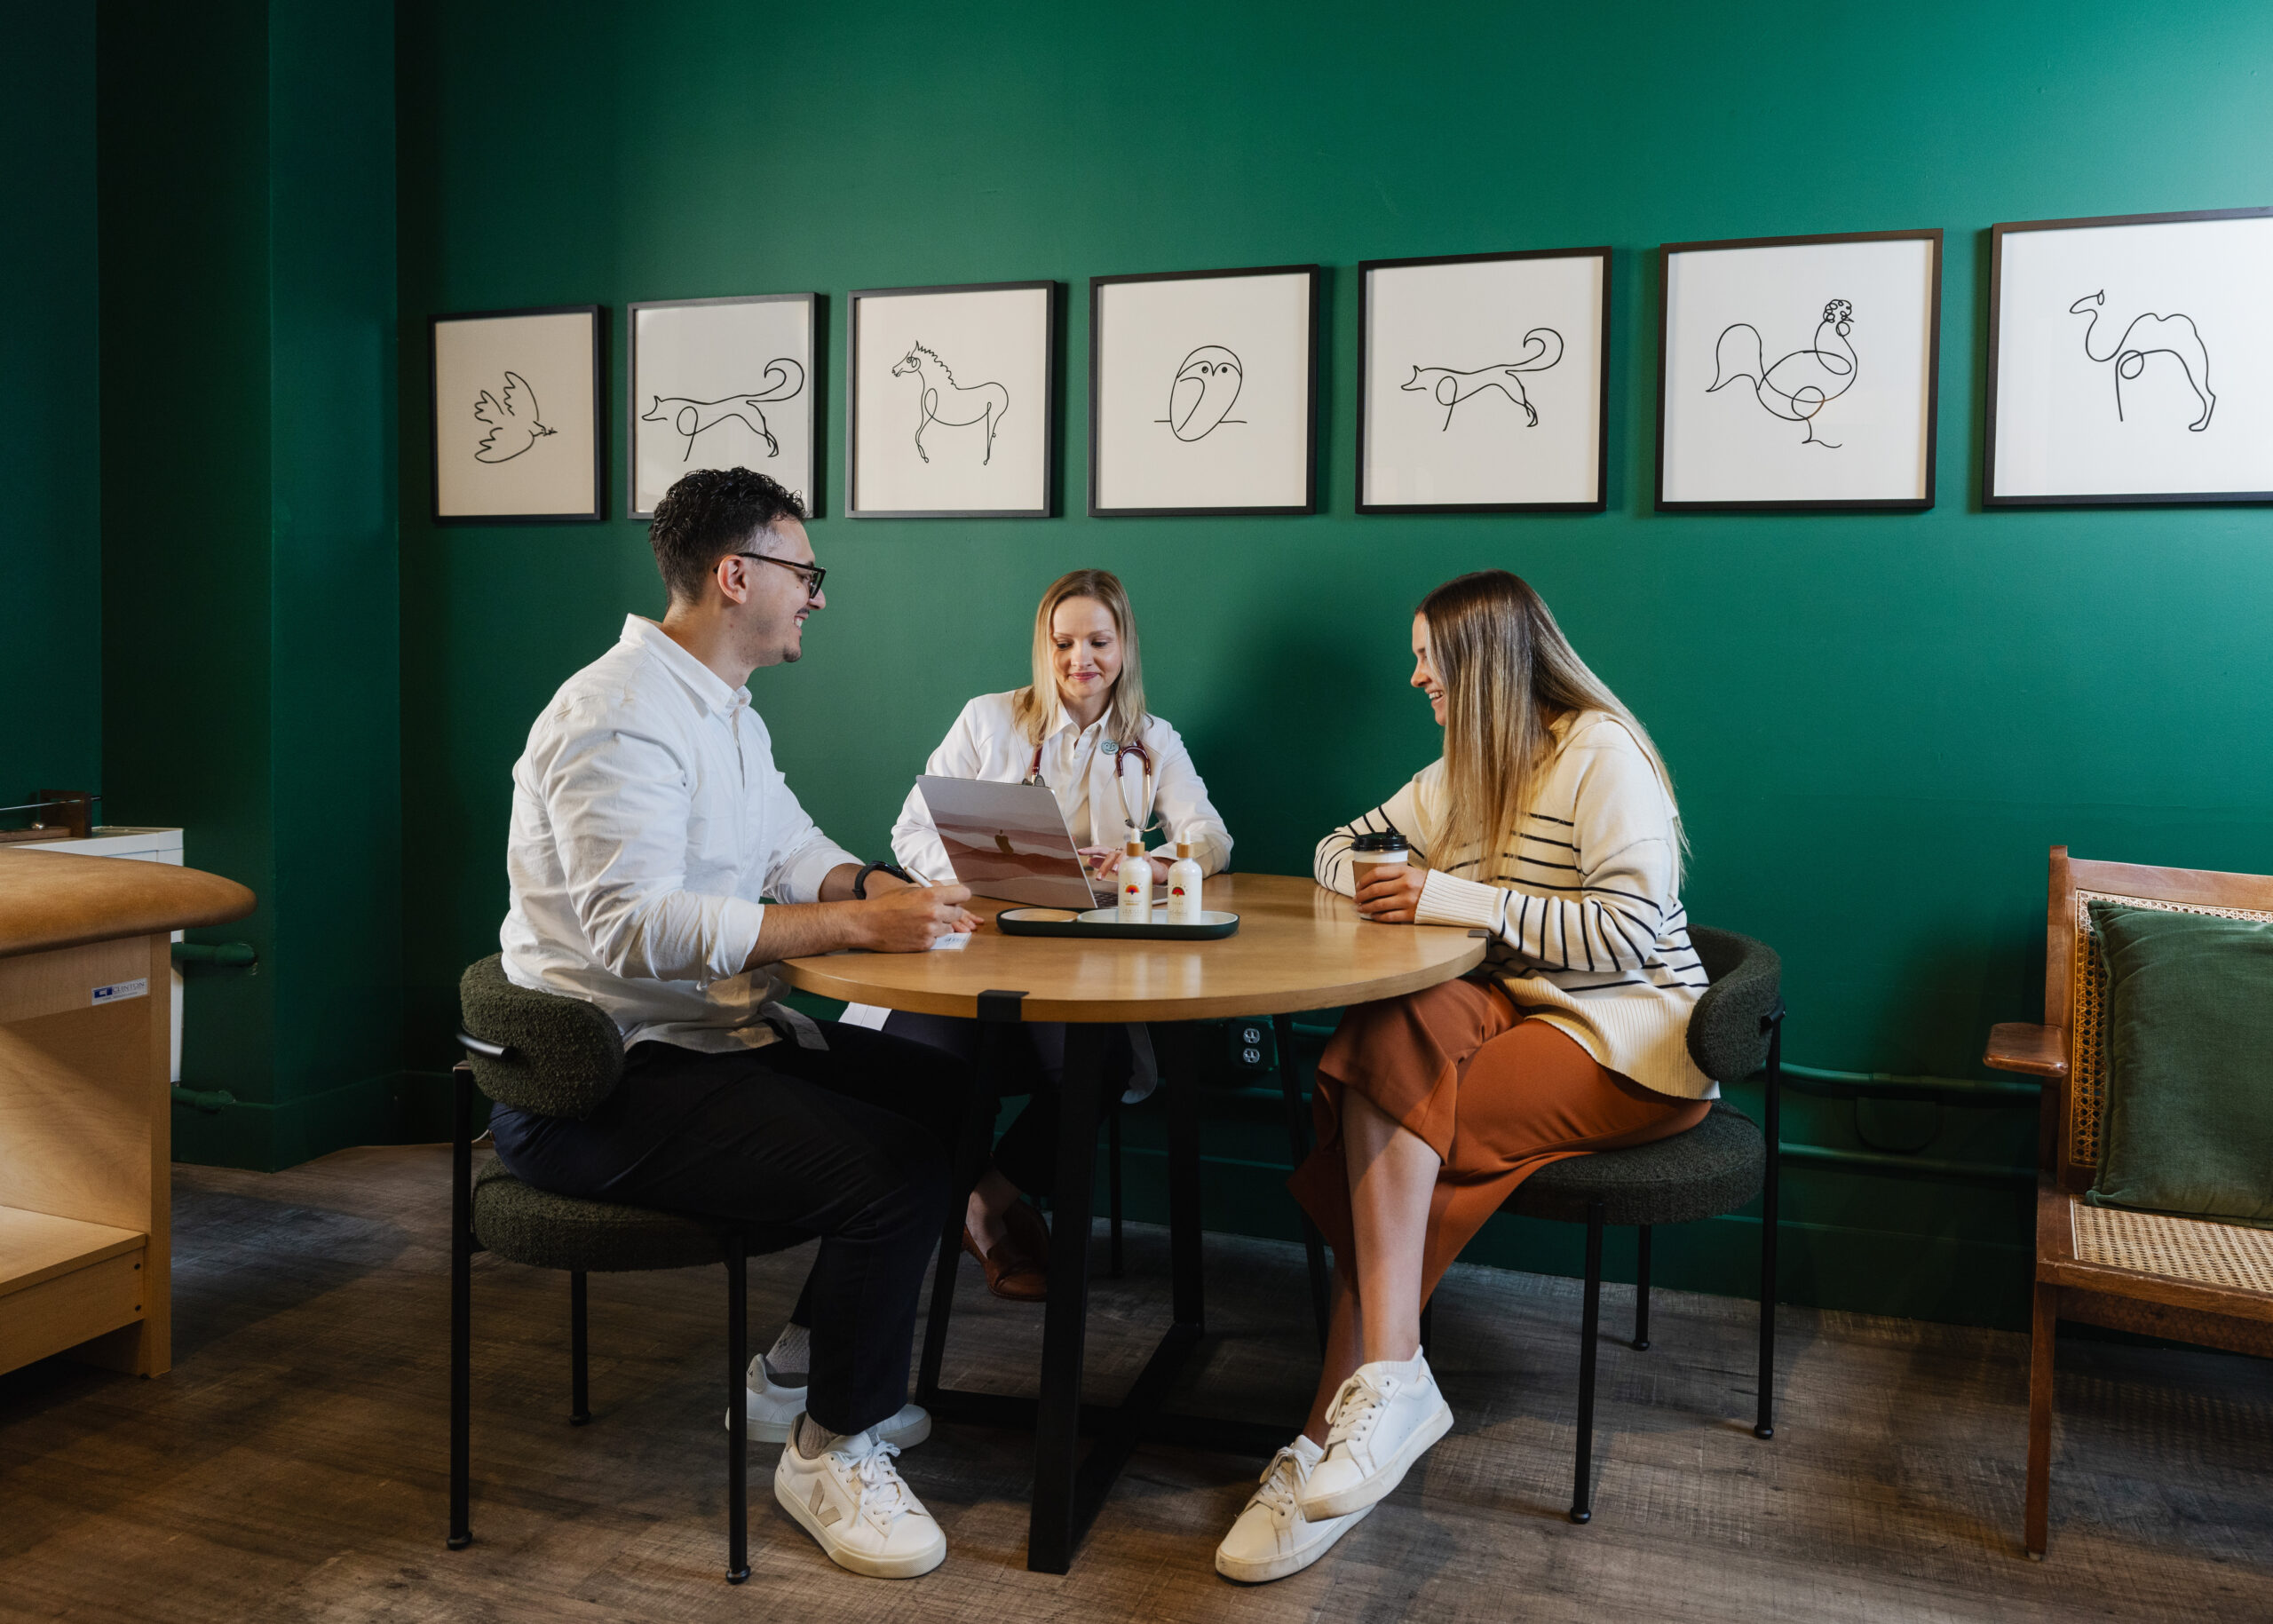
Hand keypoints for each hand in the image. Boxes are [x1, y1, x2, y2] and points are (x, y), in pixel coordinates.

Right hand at [856, 883, 979, 951]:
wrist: (869, 923)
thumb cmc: (887, 903)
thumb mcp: (909, 888)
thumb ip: (931, 887)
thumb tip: (947, 889)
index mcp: (932, 895)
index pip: (964, 894)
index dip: (959, 896)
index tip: (955, 898)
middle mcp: (935, 913)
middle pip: (958, 913)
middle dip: (950, 911)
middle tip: (937, 910)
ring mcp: (931, 930)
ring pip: (949, 928)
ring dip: (940, 925)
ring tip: (921, 921)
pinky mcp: (925, 944)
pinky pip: (936, 939)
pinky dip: (929, 936)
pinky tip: (915, 931)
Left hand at [1078, 846, 1169, 881]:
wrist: (1150, 869)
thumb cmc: (1131, 866)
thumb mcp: (1114, 865)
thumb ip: (1102, 862)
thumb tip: (1090, 861)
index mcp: (1113, 853)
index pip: (1100, 850)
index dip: (1090, 850)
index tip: (1080, 851)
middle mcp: (1122, 852)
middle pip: (1111, 855)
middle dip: (1104, 865)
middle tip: (1100, 876)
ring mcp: (1133, 852)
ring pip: (1124, 855)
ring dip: (1119, 863)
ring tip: (1116, 872)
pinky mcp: (1145, 855)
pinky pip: (1141, 856)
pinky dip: (1137, 860)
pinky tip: (1135, 866)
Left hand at [1354, 865, 1424, 923]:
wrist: (1446, 897)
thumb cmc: (1426, 884)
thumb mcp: (1412, 872)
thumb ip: (1395, 874)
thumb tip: (1372, 881)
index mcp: (1405, 872)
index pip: (1377, 873)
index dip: (1363, 880)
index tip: (1358, 885)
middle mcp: (1405, 885)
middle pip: (1375, 890)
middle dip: (1361, 895)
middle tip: (1356, 899)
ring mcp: (1407, 901)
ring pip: (1379, 905)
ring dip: (1366, 907)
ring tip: (1361, 908)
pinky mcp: (1410, 914)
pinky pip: (1388, 917)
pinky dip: (1378, 917)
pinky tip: (1373, 916)